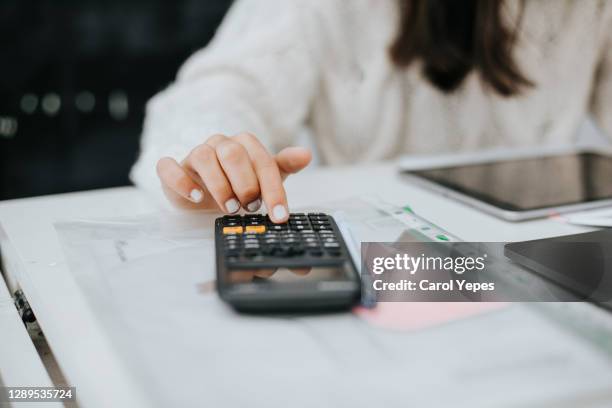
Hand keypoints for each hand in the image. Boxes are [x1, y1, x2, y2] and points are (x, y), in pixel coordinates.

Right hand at [156, 133, 310, 222]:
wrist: (205, 193)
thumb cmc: (237, 183)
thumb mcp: (264, 177)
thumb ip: (284, 165)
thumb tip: (306, 154)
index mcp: (244, 144)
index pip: (262, 160)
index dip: (273, 189)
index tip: (279, 215)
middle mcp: (219, 144)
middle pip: (233, 153)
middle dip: (245, 184)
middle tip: (251, 208)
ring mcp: (194, 154)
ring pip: (203, 156)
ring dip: (219, 185)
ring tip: (230, 208)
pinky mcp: (174, 169)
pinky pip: (169, 167)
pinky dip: (182, 181)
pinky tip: (197, 198)